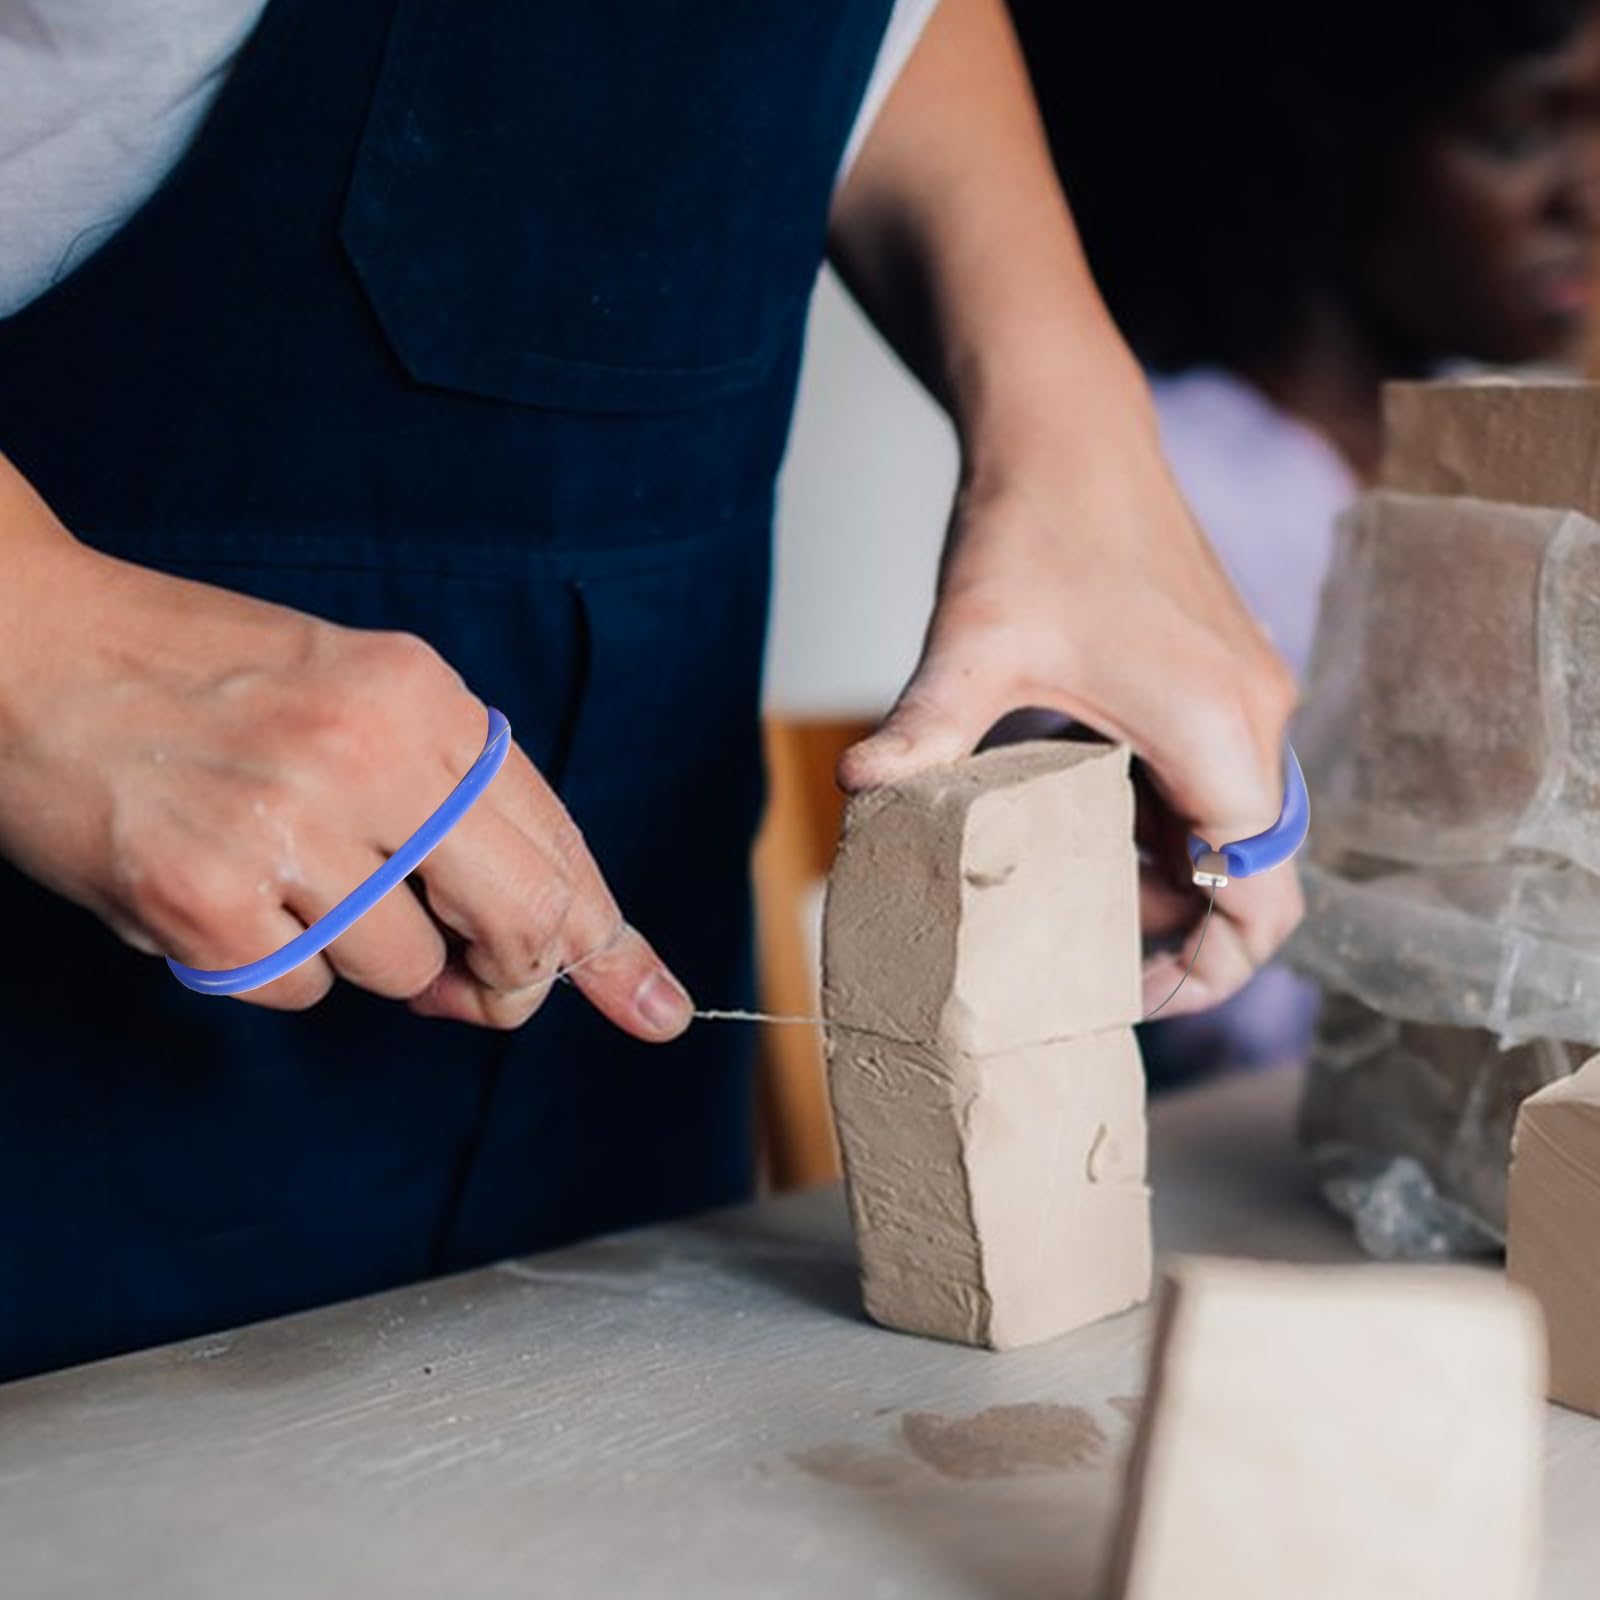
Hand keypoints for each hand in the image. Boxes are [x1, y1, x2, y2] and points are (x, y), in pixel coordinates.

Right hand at [0, 468, 691, 1035]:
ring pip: (406, 973)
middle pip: (522, 924)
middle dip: (516, 977)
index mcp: (422, 696)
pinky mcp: (204, 902)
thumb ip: (451, 804)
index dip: (610, 939)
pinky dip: (276, 966)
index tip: (656, 1007)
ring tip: (289, 877)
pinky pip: (303, 994)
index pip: (557, 842)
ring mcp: (286, 830)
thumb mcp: (356, 692)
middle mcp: (371, 755)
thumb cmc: (198, 674)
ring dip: (367, 957)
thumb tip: (513, 951)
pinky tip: (225, 889)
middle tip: (484, 988)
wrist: (25, 645)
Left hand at [838, 426, 1304, 1016]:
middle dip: (1174, 930)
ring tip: (1063, 895)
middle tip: (1079, 957)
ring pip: (1230, 832)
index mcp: (1218, 732)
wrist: (1067, 428)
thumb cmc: (1034, 527)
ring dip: (1161, 874)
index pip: (1260, 902)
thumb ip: (924, 733)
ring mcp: (1242, 693)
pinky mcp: (1216, 673)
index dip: (1206, 971)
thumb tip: (856, 798)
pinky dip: (1156, 820)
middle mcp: (1253, 719)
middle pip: (1252, 879)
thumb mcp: (972, 645)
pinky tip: (1071, 821)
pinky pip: (1209, 779)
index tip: (1126, 992)